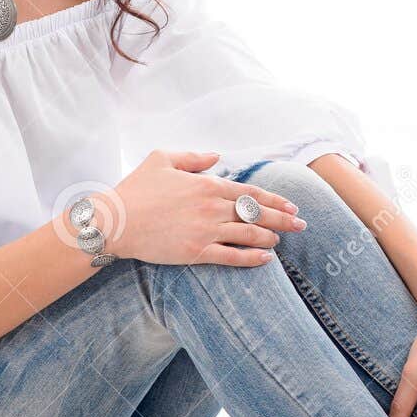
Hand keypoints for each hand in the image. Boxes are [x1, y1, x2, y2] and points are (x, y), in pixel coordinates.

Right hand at [109, 149, 306, 264]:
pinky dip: (252, 258)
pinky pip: (232, 257)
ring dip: (270, 238)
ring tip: (281, 241)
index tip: (291, 206)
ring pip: (249, 235)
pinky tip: (266, 259)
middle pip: (256, 214)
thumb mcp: (162, 159)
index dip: (274, 200)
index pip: (250, 193)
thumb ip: (193, 157)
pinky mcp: (196, 253)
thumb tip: (217, 157)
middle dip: (283, 220)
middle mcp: (212, 207)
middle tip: (301, 225)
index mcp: (207, 184)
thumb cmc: (136, 189)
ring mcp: (206, 231)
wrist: (116, 221)